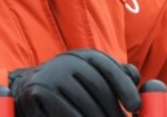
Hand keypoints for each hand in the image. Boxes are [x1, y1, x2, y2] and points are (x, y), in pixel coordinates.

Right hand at [9, 49, 140, 116]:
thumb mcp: (93, 78)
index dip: (125, 87)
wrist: (30, 91)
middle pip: (99, 87)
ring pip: (84, 104)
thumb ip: (116, 75)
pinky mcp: (38, 91)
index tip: (136, 107)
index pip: (109, 68)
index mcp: (85, 56)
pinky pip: (65, 113)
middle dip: (113, 111)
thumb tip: (134, 76)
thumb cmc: (71, 88)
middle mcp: (68, 60)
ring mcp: (51, 74)